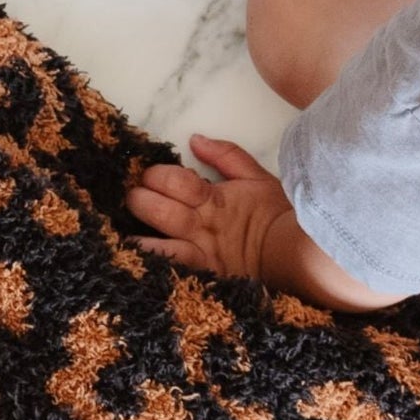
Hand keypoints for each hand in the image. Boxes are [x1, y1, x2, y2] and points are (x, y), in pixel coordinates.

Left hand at [126, 137, 291, 281]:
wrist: (299, 256)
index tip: (148, 175)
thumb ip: (226, 156)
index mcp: (214, 200)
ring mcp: (199, 256)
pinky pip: (169, 273)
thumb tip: (195, 140)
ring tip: (120, 234)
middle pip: (160, 211)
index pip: (178, 183)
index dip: (158, 176)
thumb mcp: (257, 178)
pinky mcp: (200, 278)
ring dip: (136, 239)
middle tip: (134, 196)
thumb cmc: (277, 215)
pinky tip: (130, 263)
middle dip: (140, 200)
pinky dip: (151, 266)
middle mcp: (202, 228)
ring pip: (157, 248)